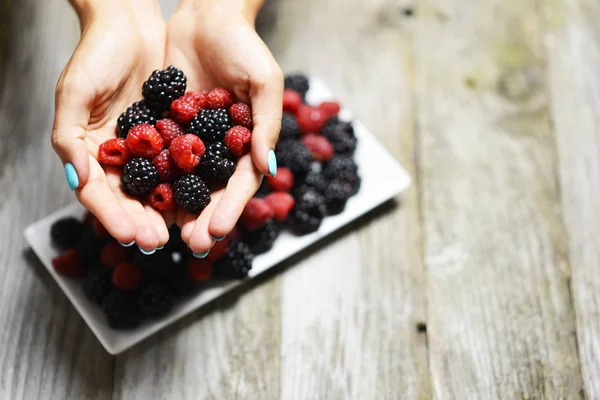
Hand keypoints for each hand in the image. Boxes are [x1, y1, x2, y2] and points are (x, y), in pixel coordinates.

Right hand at [52, 0, 168, 251]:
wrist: (131, 24)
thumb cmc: (96, 53)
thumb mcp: (75, 92)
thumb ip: (69, 137)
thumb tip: (77, 180)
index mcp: (89, 150)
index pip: (98, 193)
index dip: (113, 216)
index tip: (131, 236)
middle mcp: (118, 154)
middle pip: (129, 197)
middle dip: (144, 222)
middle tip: (160, 242)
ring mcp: (146, 146)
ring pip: (157, 187)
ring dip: (169, 210)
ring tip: (183, 230)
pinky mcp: (171, 134)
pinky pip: (181, 163)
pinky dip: (189, 182)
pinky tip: (202, 199)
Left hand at [166, 1, 282, 253]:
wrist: (207, 16)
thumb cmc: (244, 46)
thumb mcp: (264, 82)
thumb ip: (266, 123)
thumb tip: (265, 166)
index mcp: (247, 142)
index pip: (240, 183)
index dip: (230, 208)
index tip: (217, 231)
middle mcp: (220, 147)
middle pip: (212, 191)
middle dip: (203, 218)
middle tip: (191, 243)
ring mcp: (192, 139)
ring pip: (184, 182)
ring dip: (176, 209)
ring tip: (164, 232)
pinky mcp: (167, 126)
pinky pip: (159, 156)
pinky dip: (152, 178)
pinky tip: (142, 199)